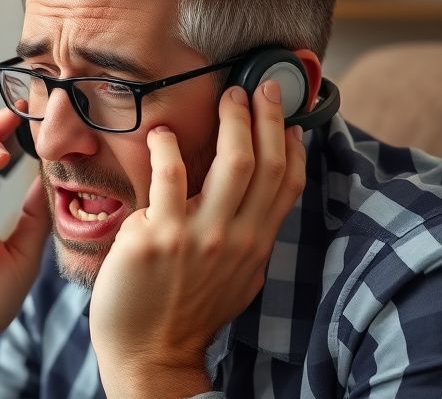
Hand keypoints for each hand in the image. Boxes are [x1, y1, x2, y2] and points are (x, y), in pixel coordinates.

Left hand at [89, 81, 306, 397]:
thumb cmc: (184, 311)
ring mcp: (199, 237)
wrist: (149, 352)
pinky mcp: (158, 237)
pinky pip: (169, 177)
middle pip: (265, 164)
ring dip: (233, 122)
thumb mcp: (232, 276)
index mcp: (255, 245)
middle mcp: (235, 238)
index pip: (287, 184)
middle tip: (259, 87)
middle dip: (267, 118)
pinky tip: (160, 134)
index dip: (292, 144)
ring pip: (232, 164)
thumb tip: (246, 198)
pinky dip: (167, 148)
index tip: (289, 115)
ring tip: (226, 96)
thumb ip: (241, 236)